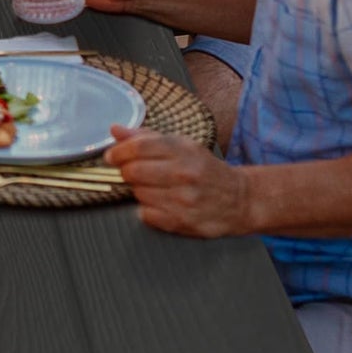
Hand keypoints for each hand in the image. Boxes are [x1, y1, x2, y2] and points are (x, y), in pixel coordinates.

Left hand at [105, 127, 251, 237]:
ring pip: (138, 193)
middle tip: (132, 172)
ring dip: (139, 191)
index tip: (112, 156)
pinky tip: (161, 203)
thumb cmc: (204, 169)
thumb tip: (115, 130)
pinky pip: (146, 214)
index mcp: (183, 151)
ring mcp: (183, 200)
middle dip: (127, 172)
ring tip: (154, 188)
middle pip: (133, 171)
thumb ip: (146, 137)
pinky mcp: (182, 222)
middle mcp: (184, 174)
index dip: (118, 152)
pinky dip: (147, 209)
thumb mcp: (182, 145)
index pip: (138, 147)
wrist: (240, 199)